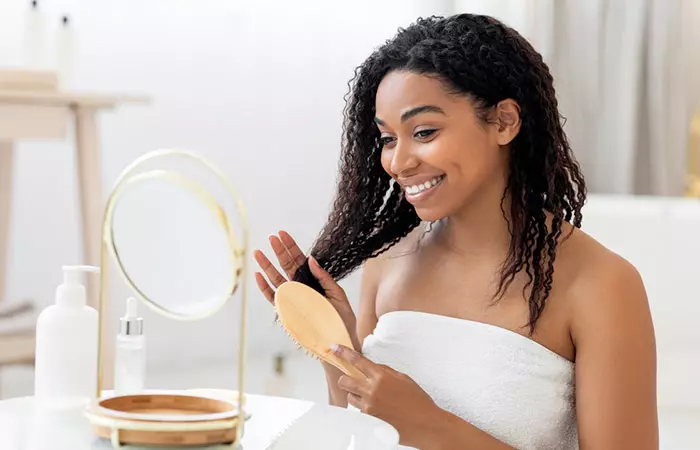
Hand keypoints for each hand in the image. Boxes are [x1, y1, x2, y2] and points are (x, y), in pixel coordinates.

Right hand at [253, 231, 360, 351]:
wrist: (340, 341)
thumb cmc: (341, 319)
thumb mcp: (338, 295)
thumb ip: (324, 278)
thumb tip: (311, 259)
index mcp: (313, 281)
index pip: (299, 260)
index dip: (291, 247)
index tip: (283, 234)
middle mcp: (301, 288)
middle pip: (286, 266)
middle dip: (279, 251)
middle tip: (272, 237)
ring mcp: (293, 299)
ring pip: (276, 279)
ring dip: (267, 266)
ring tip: (258, 253)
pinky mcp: (287, 311)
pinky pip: (273, 298)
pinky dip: (264, 288)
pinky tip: (258, 275)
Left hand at [333, 345, 444, 447]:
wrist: (425, 424)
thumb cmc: (417, 401)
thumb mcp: (403, 378)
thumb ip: (385, 371)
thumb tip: (372, 367)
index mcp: (381, 377)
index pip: (357, 361)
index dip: (343, 353)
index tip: (334, 348)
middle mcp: (372, 391)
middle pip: (345, 380)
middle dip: (346, 378)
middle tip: (353, 380)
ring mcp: (369, 407)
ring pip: (350, 397)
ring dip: (356, 395)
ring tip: (372, 398)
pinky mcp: (369, 420)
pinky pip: (359, 411)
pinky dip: (365, 408)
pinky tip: (379, 410)